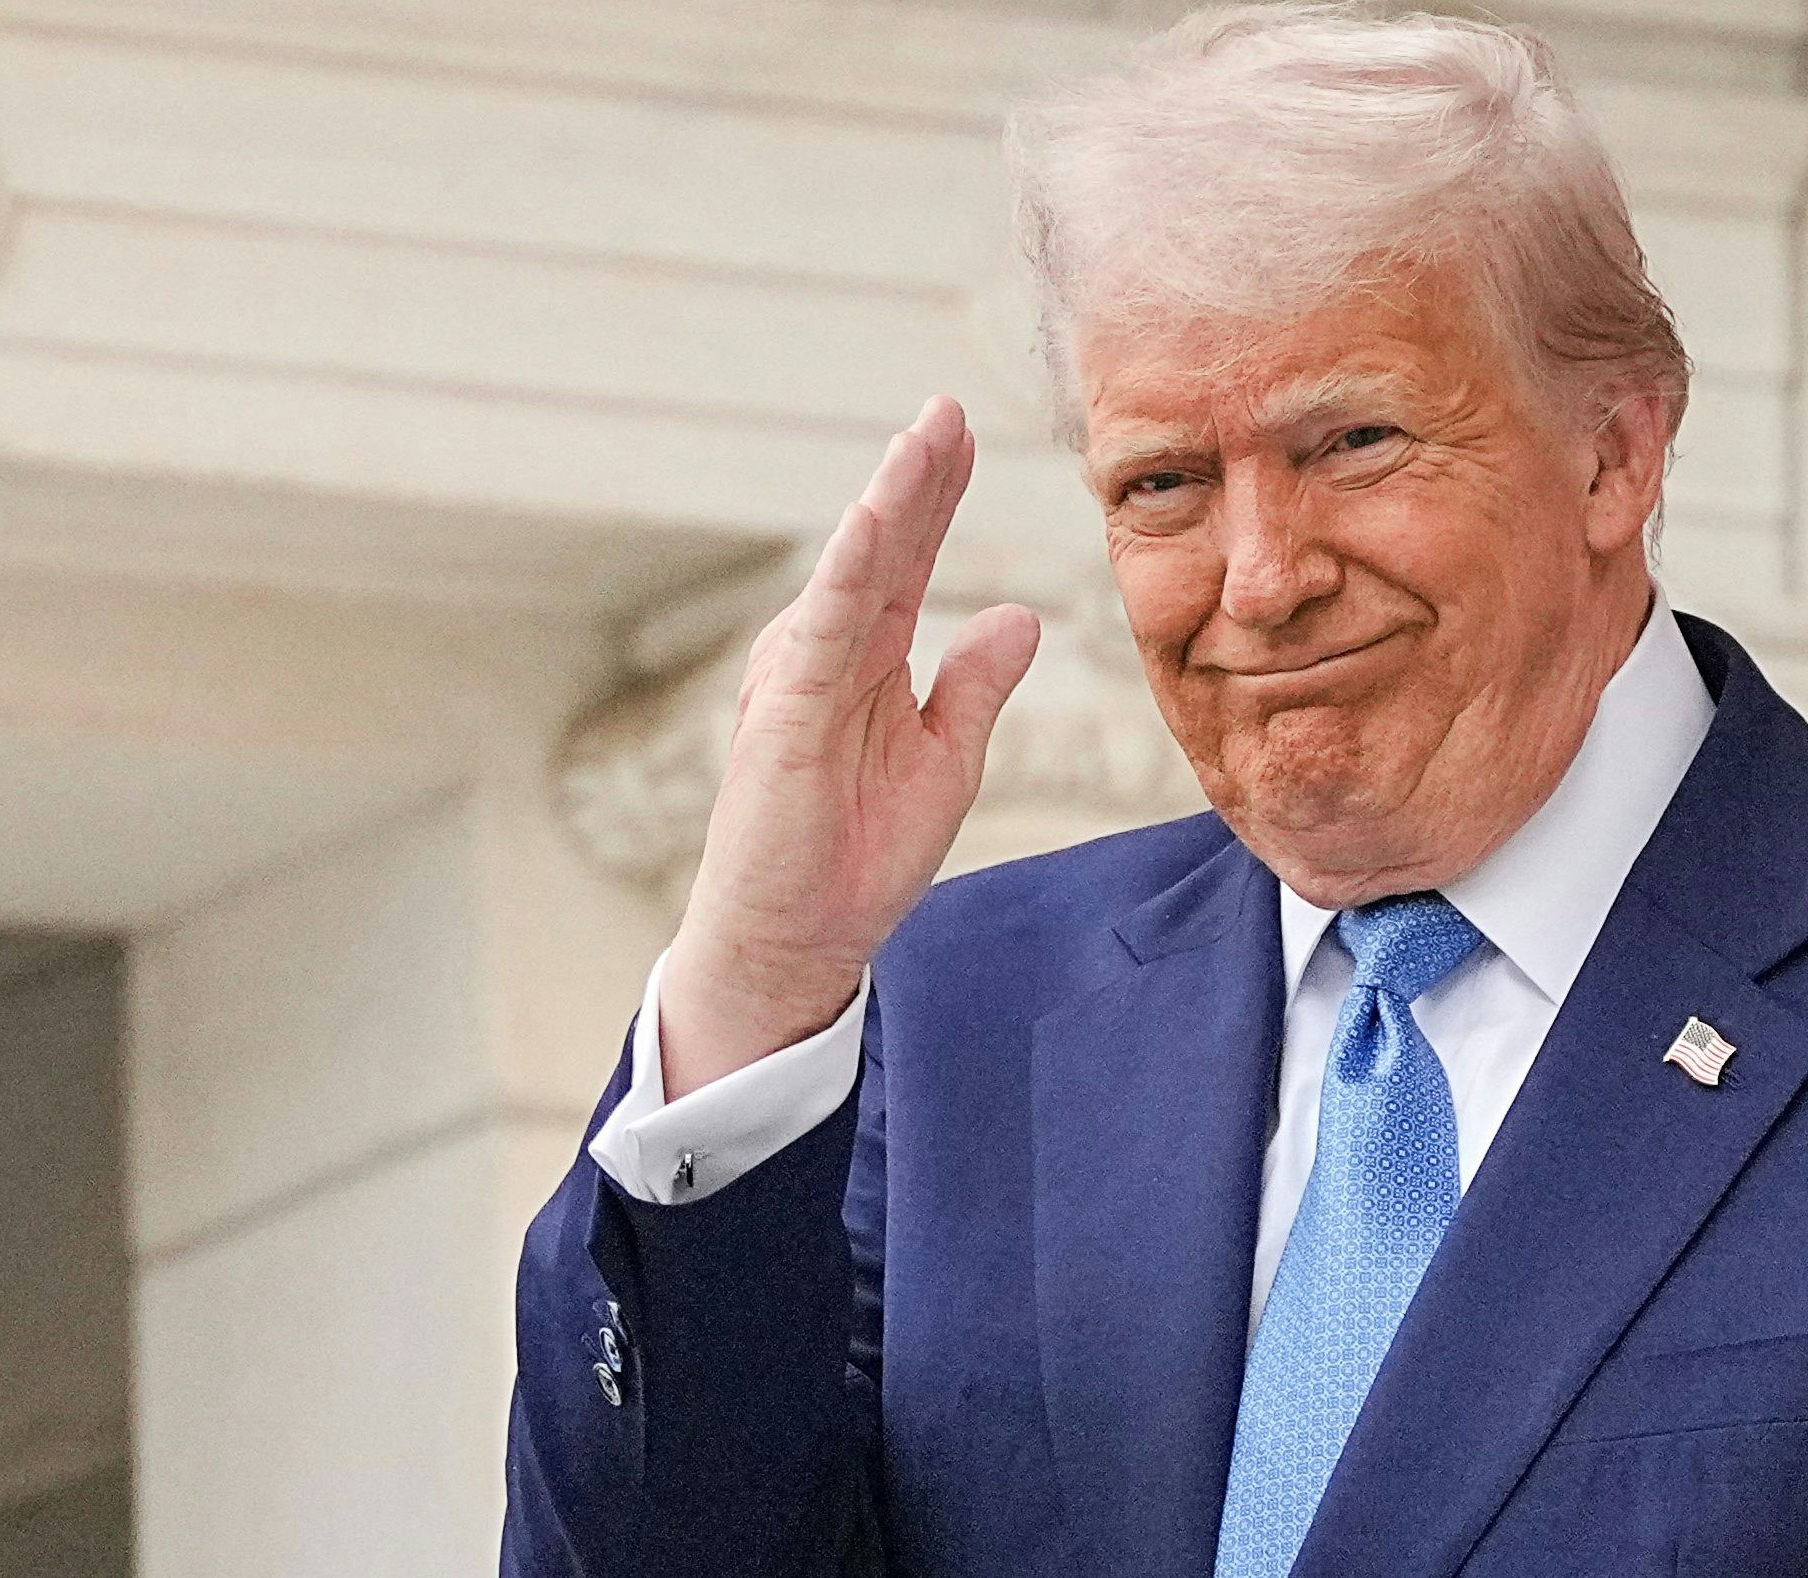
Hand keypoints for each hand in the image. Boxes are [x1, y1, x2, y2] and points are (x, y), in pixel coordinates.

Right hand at [656, 397, 1041, 1098]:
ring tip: (923, 437)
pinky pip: (822, 632)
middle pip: (881, 547)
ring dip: (887, 503)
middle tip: (948, 405)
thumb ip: (976, 687)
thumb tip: (1019, 614)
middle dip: (915, 475)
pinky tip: (874, 524)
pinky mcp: (787, 717)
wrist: (798, 941)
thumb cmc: (857, 858)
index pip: (907, 560)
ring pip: (852, 574)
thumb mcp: (946, 762)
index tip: (962, 431)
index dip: (935, 496)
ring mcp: (802, 679)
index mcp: (871, 661)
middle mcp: (830, 654)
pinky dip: (847, 574)